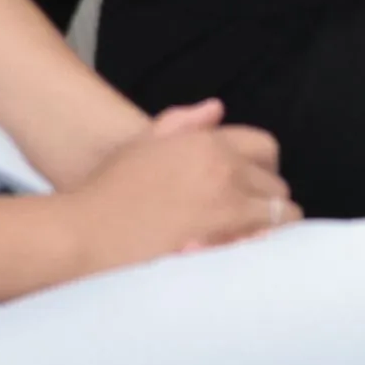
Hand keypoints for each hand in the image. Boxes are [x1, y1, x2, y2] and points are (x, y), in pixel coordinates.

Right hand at [56, 95, 293, 261]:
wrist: (84, 233)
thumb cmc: (107, 190)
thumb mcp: (142, 144)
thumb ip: (182, 123)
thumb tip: (216, 109)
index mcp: (208, 144)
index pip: (266, 148)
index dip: (263, 169)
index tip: (254, 187)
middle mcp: (224, 170)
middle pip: (276, 186)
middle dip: (267, 201)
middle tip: (250, 219)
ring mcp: (227, 208)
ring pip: (280, 217)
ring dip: (269, 227)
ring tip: (248, 240)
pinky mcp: (224, 244)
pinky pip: (265, 245)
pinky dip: (260, 249)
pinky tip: (242, 256)